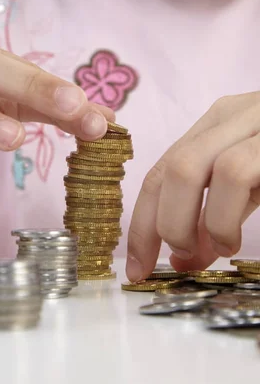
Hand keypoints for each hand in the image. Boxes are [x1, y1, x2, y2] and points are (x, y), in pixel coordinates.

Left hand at [126, 92, 259, 281]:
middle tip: (177, 260)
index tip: (135, 267)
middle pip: (169, 168)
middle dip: (159, 225)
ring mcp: (257, 122)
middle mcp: (233, 116)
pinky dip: (225, 215)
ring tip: (220, 247)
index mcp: (217, 125)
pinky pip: (237, 172)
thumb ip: (215, 212)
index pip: (160, 170)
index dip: (141, 223)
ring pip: (193, 168)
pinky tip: (236, 238)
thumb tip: (182, 254)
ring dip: (196, 222)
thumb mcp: (252, 185)